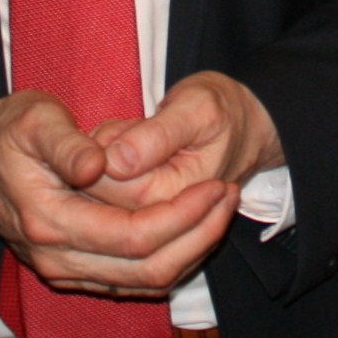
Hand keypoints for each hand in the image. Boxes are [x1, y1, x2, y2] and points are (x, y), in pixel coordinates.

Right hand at [0, 89, 238, 297]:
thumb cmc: (8, 131)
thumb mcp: (34, 119)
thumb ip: (66, 143)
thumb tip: (99, 165)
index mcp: (50, 221)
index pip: (134, 235)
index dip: (183, 214)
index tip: (217, 182)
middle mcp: (57, 258)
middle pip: (147, 270)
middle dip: (198, 236)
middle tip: (230, 194)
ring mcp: (64, 270)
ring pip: (142, 283)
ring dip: (190, 251)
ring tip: (221, 209)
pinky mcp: (72, 271)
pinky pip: (131, 282)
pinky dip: (168, 260)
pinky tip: (193, 227)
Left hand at [94, 71, 285, 209]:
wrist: (244, 131)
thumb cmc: (220, 114)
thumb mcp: (197, 108)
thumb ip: (157, 135)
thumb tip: (113, 161)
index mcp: (172, 196)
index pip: (106, 182)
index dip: (102, 147)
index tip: (128, 126)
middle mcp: (158, 223)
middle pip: (94, 195)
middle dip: (99, 156)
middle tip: (130, 132)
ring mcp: (148, 228)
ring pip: (92, 201)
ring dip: (100, 165)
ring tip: (134, 143)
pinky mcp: (138, 227)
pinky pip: (99, 206)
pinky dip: (102, 175)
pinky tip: (126, 160)